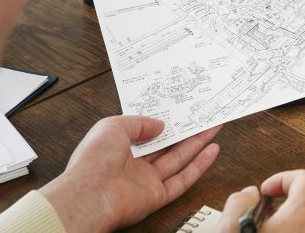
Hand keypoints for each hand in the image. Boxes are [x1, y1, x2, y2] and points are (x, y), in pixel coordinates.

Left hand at [39, 116, 220, 231]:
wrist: (90, 195)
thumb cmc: (93, 160)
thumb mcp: (113, 125)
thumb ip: (139, 122)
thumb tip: (159, 125)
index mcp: (118, 148)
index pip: (146, 133)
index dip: (164, 121)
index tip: (180, 109)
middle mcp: (133, 165)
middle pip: (167, 146)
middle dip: (186, 131)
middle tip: (203, 117)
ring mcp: (146, 181)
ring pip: (178, 160)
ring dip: (197, 144)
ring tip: (214, 128)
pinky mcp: (157, 196)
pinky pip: (183, 180)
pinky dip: (199, 166)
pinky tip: (212, 152)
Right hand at [219, 170, 304, 232]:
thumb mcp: (231, 227)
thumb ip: (239, 201)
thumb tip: (249, 194)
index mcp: (300, 217)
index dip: (283, 178)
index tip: (266, 191)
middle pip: (301, 201)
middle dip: (278, 206)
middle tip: (260, 216)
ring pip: (300, 220)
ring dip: (280, 222)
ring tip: (261, 229)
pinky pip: (301, 232)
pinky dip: (285, 232)